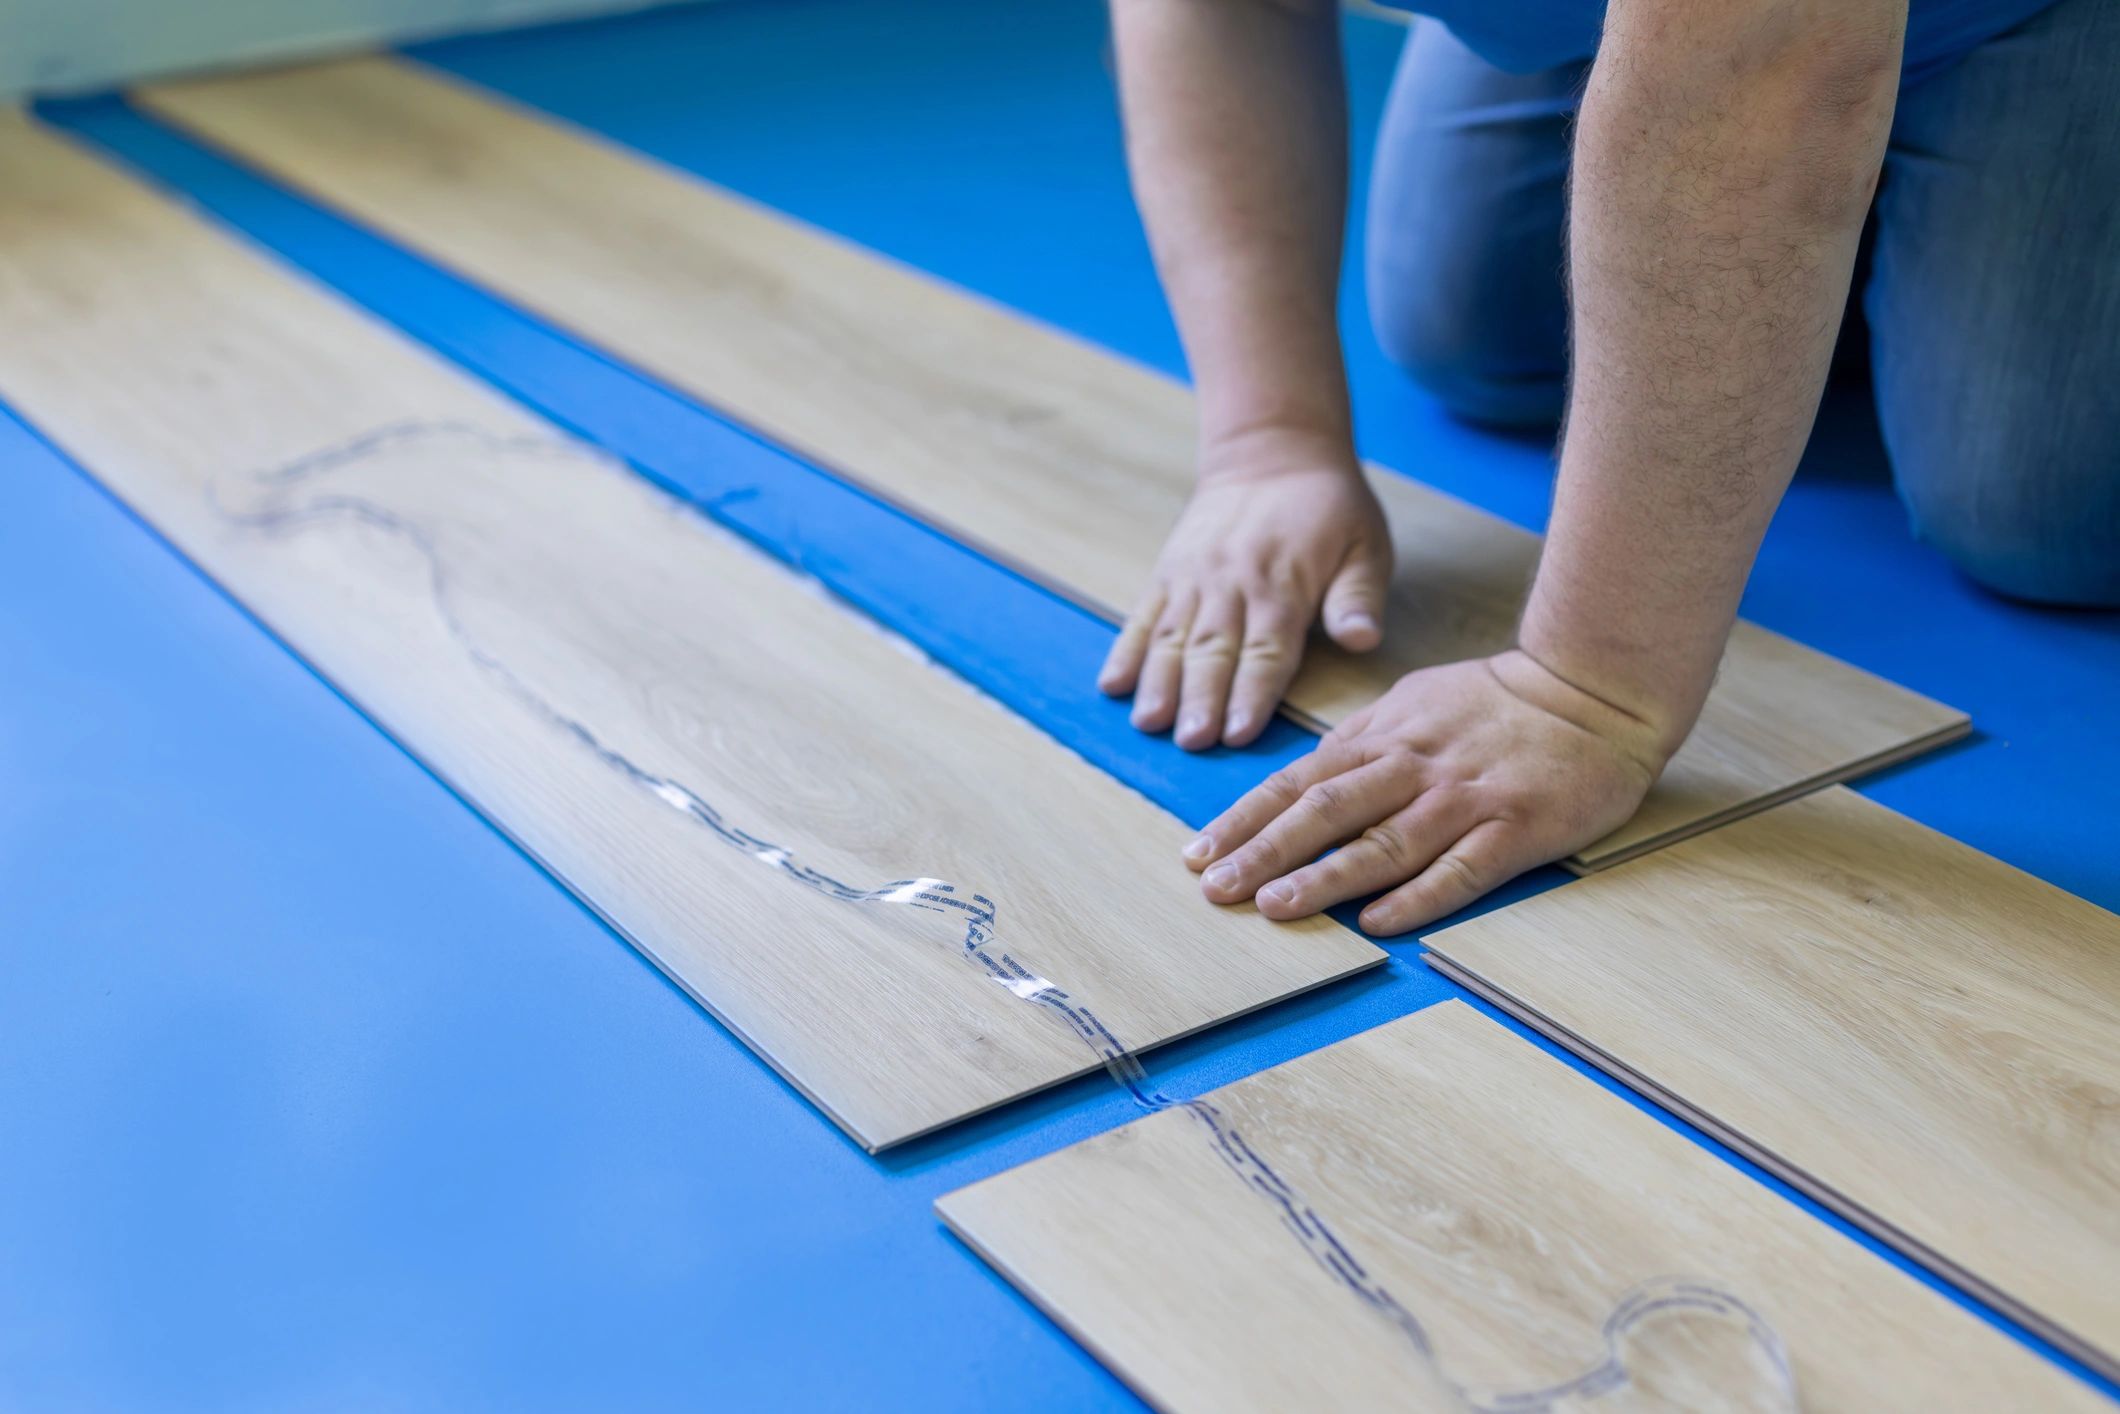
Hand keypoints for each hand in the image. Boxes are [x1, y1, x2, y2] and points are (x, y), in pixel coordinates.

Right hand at [1099, 429, 1392, 750]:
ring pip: (1173, 637)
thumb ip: (1358, 595)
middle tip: (1190, 741)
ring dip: (1159, 683)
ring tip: (1148, 722)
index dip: (1252, 694)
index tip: (1240, 733)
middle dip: (1200, 698)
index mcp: (1283, 585)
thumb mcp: (1364, 543)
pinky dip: (1127, 651)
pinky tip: (1112, 685)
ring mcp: (1193, 578)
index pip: (1267, 650)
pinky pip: (1144, 616)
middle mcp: (1231, 584)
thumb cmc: (1329, 507)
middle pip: (1214, 650)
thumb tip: (1362, 639)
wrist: (1272, 449)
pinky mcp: (1168, 572)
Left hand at [1184, 650, 1669, 934]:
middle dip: (1263, 852)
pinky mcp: (1515, 828)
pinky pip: (1460, 870)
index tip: (1198, 854)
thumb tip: (1304, 781)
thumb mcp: (1414, 702)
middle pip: (1324, 811)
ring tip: (1275, 907)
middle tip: (1215, 889)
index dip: (1244, 820)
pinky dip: (1417, 897)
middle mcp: (1413, 767)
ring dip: (1324, 877)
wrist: (1593, 689)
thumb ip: (1362, 743)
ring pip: (1382, 842)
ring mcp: (1464, 799)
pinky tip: (1378, 923)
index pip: (1297, 782)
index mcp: (1383, 737)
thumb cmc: (1498, 702)